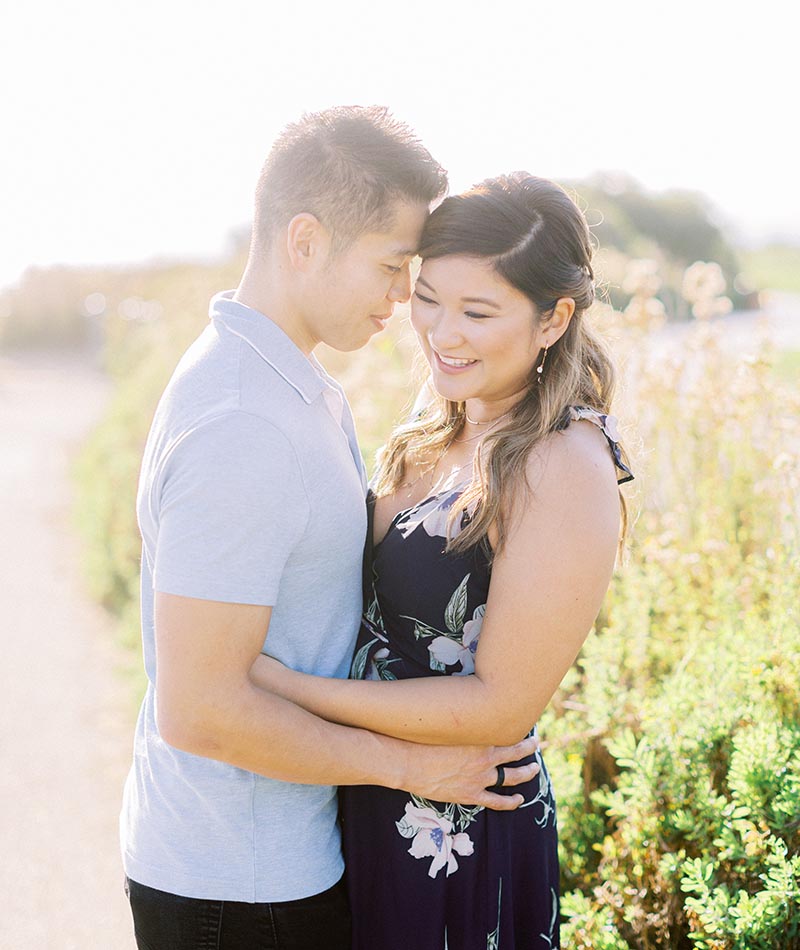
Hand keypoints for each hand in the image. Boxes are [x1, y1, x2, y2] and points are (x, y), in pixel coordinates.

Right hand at [399, 733, 539, 810]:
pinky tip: (519, 800)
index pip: (506, 731)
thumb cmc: (422, 739)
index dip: (516, 728)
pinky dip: (510, 802)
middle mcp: (485, 757)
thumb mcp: (445, 723)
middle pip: (515, 752)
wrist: (407, 762)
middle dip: (528, 748)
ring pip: (512, 777)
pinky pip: (497, 801)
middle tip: (537, 743)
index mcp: (479, 737)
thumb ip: (459, 720)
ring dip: (526, 773)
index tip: (521, 723)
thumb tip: (462, 705)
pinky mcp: (471, 794)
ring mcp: (480, 777)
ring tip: (534, 769)